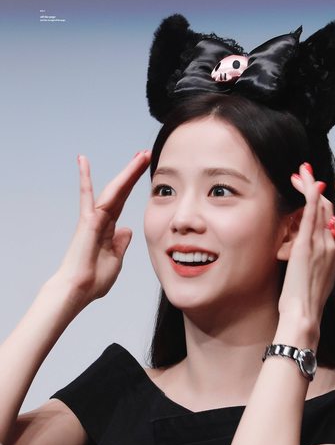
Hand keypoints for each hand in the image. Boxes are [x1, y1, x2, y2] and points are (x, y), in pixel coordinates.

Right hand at [56, 150, 150, 305]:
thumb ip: (121, 244)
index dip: (133, 185)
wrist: (79, 290)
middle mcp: (101, 219)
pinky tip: (83, 161)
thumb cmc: (94, 280)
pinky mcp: (87, 221)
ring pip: (112, 190)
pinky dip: (86, 178)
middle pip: (120, 190)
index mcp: (109, 228)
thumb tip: (126, 230)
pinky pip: (89, 197)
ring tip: (140, 156)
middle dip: (133, 172)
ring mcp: (93, 218)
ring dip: (127, 172)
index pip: (124, 200)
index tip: (144, 170)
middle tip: (145, 153)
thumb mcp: (116, 259)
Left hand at [277, 164, 334, 343]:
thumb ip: (316, 260)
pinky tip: (306, 183)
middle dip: (318, 186)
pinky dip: (310, 197)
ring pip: (322, 206)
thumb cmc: (306, 302)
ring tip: (300, 171)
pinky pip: (311, 216)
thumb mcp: (316, 277)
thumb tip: (307, 252)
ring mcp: (321, 245)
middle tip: (303, 173)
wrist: (304, 315)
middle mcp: (333, 245)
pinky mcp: (306, 247)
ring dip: (310, 185)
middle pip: (330, 207)